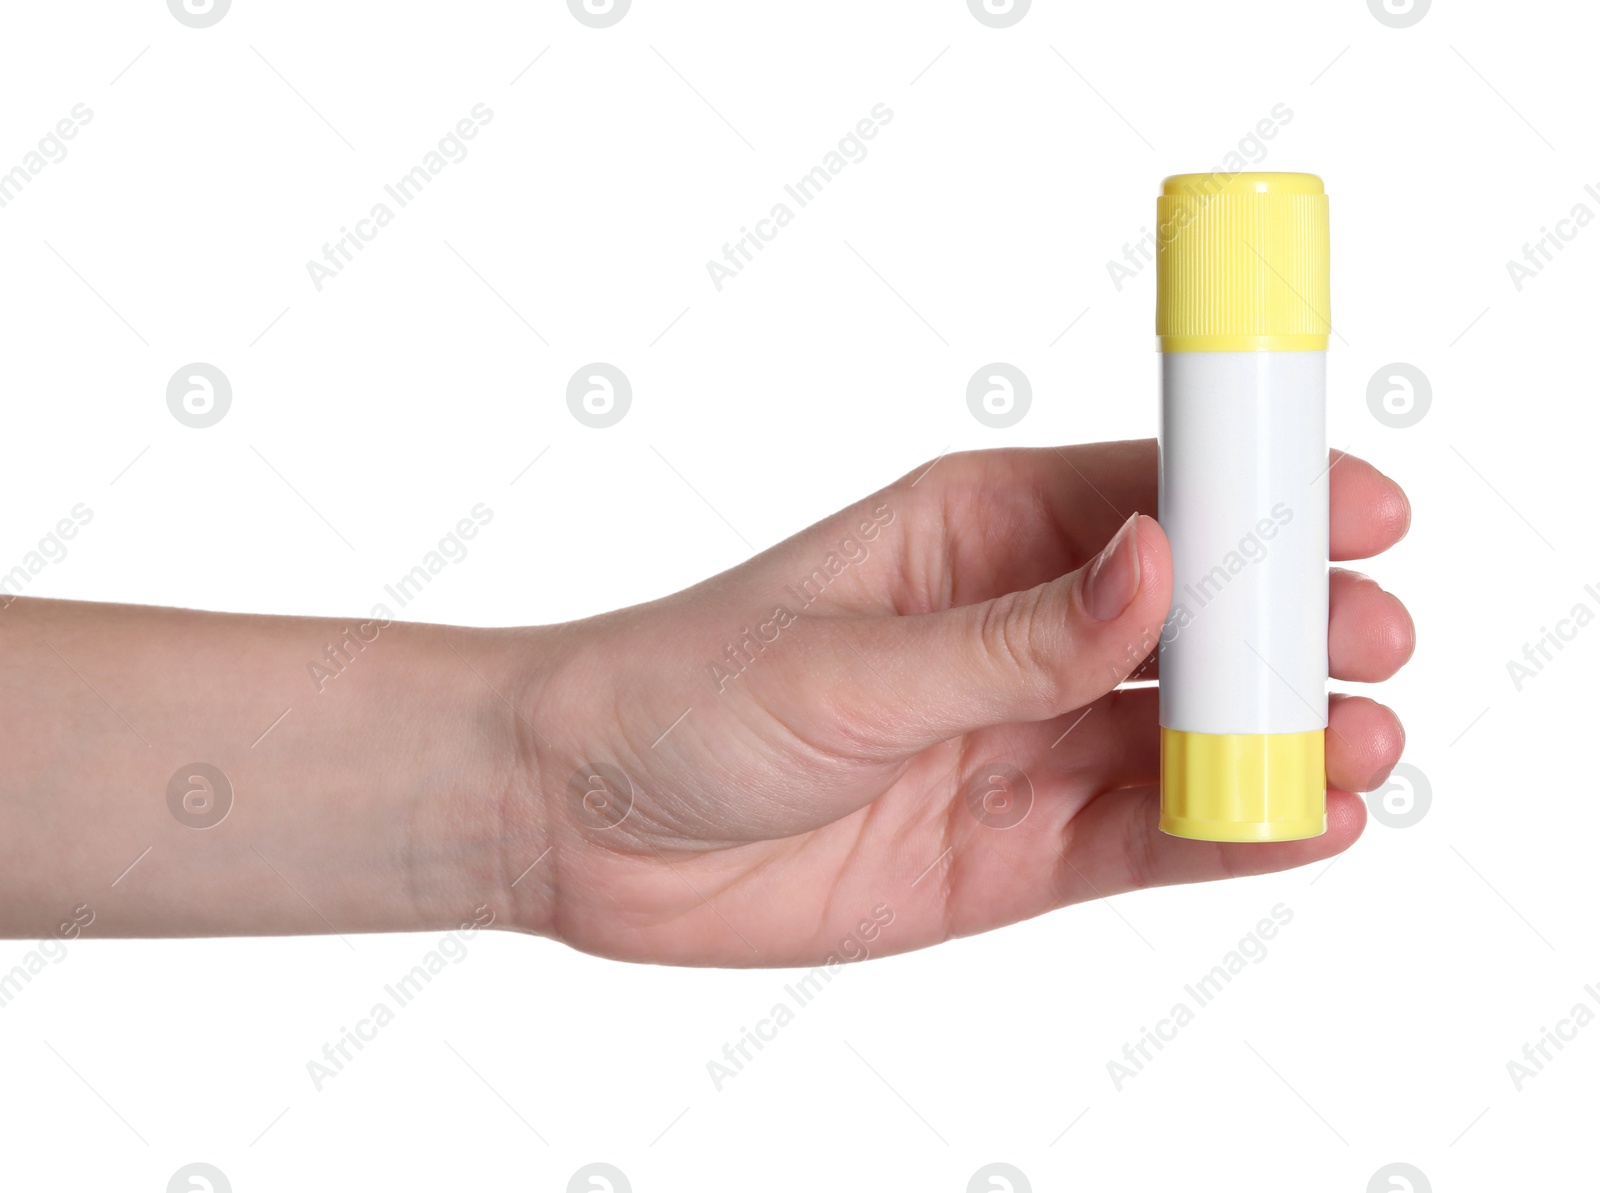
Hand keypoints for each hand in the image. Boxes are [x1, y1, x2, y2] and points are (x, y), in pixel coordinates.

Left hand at [509, 440, 1413, 965]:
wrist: (586, 826)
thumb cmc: (685, 695)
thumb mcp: (848, 661)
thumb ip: (1011, 638)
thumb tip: (1160, 566)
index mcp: (982, 534)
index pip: (1152, 495)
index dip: (1262, 498)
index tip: (1357, 508)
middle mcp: (1022, 633)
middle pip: (1196, 618)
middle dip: (1291, 625)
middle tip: (1367, 640)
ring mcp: (1027, 743)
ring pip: (1186, 733)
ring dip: (1281, 736)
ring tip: (1359, 745)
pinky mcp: (1017, 848)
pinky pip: (1144, 836)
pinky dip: (1228, 833)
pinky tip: (1303, 824)